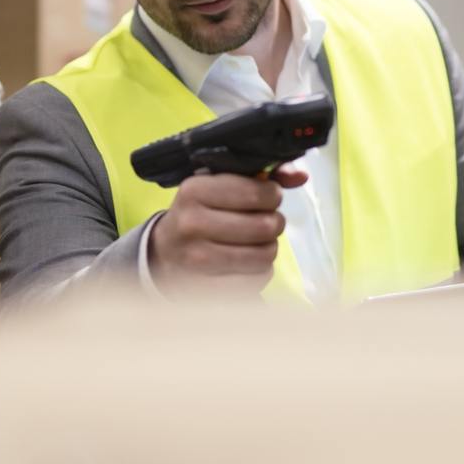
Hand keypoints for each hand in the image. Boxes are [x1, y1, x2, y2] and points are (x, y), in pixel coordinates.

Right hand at [147, 165, 306, 294]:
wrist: (164, 253)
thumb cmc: (200, 213)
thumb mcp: (219, 185)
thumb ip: (260, 176)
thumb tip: (300, 175)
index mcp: (195, 190)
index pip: (256, 192)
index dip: (273, 195)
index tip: (268, 197)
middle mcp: (192, 223)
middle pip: (265, 226)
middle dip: (274, 223)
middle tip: (266, 222)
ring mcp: (197, 259)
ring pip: (264, 256)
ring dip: (269, 249)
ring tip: (259, 243)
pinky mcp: (205, 288)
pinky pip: (256, 281)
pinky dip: (260, 273)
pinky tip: (248, 264)